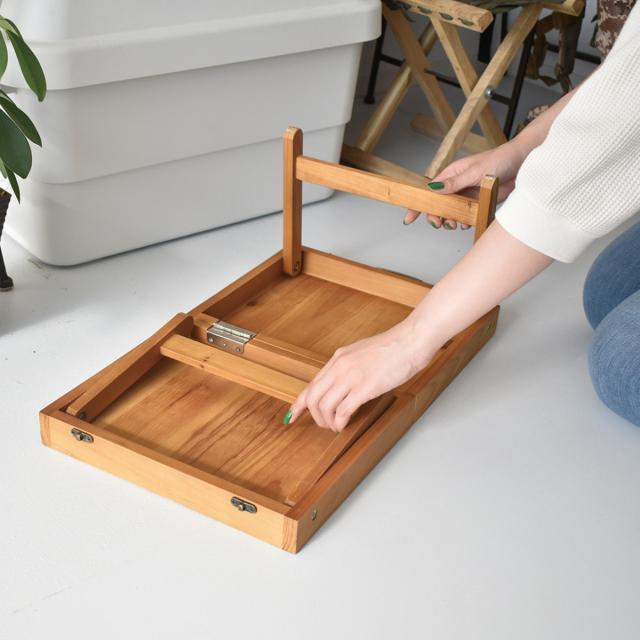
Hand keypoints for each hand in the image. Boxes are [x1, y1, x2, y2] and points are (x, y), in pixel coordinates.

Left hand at [288, 321, 439, 431]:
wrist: (410, 341)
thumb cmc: (393, 348)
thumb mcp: (362, 353)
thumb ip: (349, 367)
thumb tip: (342, 385)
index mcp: (338, 358)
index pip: (311, 384)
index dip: (298, 403)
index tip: (292, 415)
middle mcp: (340, 367)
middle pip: (312, 398)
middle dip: (314, 416)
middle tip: (323, 425)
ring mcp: (351, 377)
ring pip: (324, 406)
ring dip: (327, 421)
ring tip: (336, 426)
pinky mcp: (365, 388)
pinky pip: (343, 411)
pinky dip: (340, 422)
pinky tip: (344, 425)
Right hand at [405, 140, 525, 227]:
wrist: (524, 164)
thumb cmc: (501, 159)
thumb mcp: (475, 171)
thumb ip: (455, 183)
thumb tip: (434, 189)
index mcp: (452, 174)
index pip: (429, 191)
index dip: (418, 204)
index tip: (409, 218)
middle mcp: (458, 185)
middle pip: (438, 205)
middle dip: (435, 216)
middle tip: (440, 224)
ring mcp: (468, 194)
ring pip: (451, 212)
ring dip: (450, 220)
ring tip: (456, 224)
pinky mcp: (479, 201)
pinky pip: (466, 215)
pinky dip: (464, 221)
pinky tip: (467, 223)